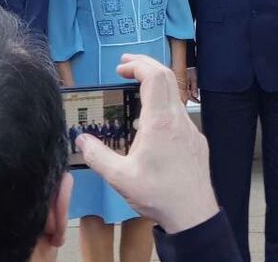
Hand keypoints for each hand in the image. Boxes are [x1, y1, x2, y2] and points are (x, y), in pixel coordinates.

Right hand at [78, 54, 219, 234]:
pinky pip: (180, 112)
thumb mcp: (119, 177)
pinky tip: (150, 121)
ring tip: (135, 90)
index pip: (154, 76)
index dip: (138, 65)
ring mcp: (190, 128)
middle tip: (126, 66)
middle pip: (167, 76)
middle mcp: (178, 119)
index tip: (121, 67)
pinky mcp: (195, 139)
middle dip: (146, 65)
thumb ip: (97, 156)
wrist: (192, 212)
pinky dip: (164, 103)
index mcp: (160, 122)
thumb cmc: (158, 194)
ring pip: (175, 94)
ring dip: (155, 85)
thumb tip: (82, 140)